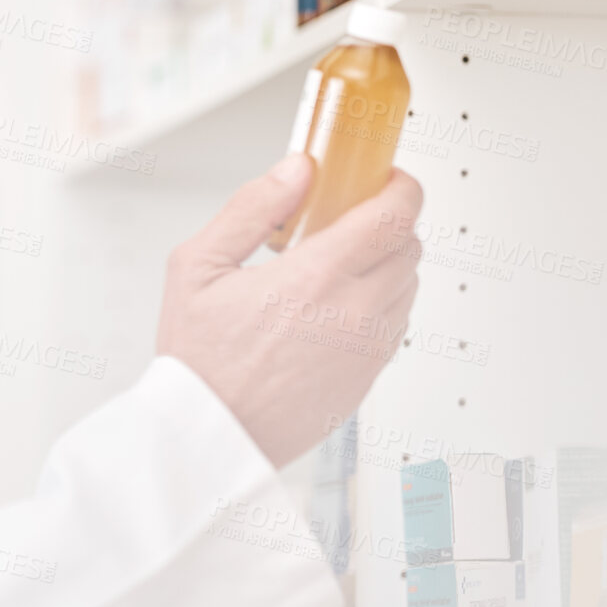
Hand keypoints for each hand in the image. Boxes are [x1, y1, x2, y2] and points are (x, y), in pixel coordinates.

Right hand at [155, 153, 422, 468]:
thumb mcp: (196, 268)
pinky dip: (378, 304)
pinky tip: (332, 307)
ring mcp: (368, 348)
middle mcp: (354, 313)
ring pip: (408, 285)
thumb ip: (249, 209)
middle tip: (348, 220)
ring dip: (384, 264)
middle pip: (409, 246)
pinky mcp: (368, 376)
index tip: (384, 179)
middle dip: (387, 223)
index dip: (400, 187)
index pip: (396, 215)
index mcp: (315, 278)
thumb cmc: (199, 361)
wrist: (210, 435)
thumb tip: (295, 171)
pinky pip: (396, 324)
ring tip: (334, 267)